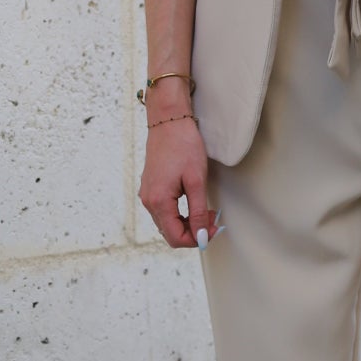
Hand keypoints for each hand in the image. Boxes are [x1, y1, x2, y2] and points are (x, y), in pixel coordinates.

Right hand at [138, 87, 221, 248]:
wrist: (169, 121)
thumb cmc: (183, 146)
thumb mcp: (196, 181)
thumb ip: (198, 212)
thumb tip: (201, 236)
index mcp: (158, 201)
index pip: (175, 237)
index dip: (196, 239)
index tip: (213, 229)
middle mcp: (148, 201)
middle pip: (170, 232)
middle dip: (193, 231)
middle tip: (213, 220)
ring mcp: (147, 194)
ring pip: (167, 223)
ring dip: (188, 223)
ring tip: (206, 210)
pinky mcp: (151, 187)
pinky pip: (164, 210)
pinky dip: (180, 213)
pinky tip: (194, 203)